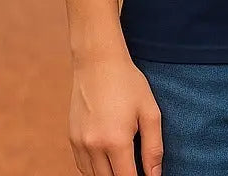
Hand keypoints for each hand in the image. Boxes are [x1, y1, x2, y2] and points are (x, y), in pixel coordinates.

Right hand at [69, 50, 162, 175]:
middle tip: (136, 168)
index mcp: (115, 141)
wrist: (98, 63)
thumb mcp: (150, 111)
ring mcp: (79, 144)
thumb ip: (154, 146)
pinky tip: (108, 161)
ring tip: (123, 165)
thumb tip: (155, 174)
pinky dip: (95, 170)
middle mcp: (93, 147)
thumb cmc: (128, 84)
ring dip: (108, 175)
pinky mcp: (71, 139)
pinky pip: (82, 166)